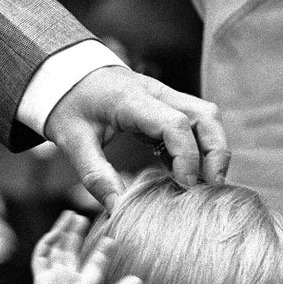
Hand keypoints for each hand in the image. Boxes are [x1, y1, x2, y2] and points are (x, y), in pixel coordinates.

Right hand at [31, 210, 141, 283]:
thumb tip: (140, 280)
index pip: (94, 266)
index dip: (102, 253)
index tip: (111, 239)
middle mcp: (69, 283)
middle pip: (73, 254)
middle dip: (77, 236)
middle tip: (84, 218)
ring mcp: (54, 280)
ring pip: (57, 250)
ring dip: (63, 233)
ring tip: (71, 215)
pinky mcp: (41, 279)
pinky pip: (41, 256)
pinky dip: (47, 242)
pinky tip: (57, 230)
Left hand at [44, 66, 230, 210]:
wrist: (66, 73)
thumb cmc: (70, 105)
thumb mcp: (73, 142)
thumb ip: (96, 176)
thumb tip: (118, 211)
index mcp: (133, 99)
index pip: (175, 124)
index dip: (187, 156)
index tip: (185, 186)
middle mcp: (157, 93)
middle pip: (206, 116)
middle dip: (216, 153)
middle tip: (211, 188)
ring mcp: (166, 97)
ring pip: (207, 118)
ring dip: (213, 150)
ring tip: (205, 184)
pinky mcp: (168, 106)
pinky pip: (196, 124)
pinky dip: (200, 148)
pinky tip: (187, 174)